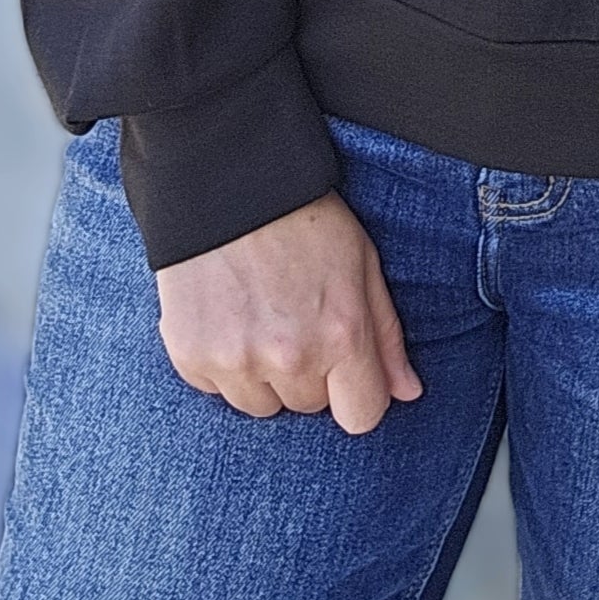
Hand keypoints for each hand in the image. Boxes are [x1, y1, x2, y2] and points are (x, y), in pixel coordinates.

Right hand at [155, 189, 423, 434]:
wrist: (226, 182)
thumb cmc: (304, 218)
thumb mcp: (362, 262)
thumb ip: (386, 335)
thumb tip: (407, 392)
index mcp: (342, 335)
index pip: (362, 417)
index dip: (357, 393)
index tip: (345, 370)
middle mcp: (290, 358)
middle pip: (308, 408)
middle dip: (308, 373)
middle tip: (295, 318)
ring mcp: (236, 361)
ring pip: (260, 406)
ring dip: (263, 375)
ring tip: (259, 316)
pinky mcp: (191, 357)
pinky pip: (215, 389)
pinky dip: (221, 363)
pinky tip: (227, 316)